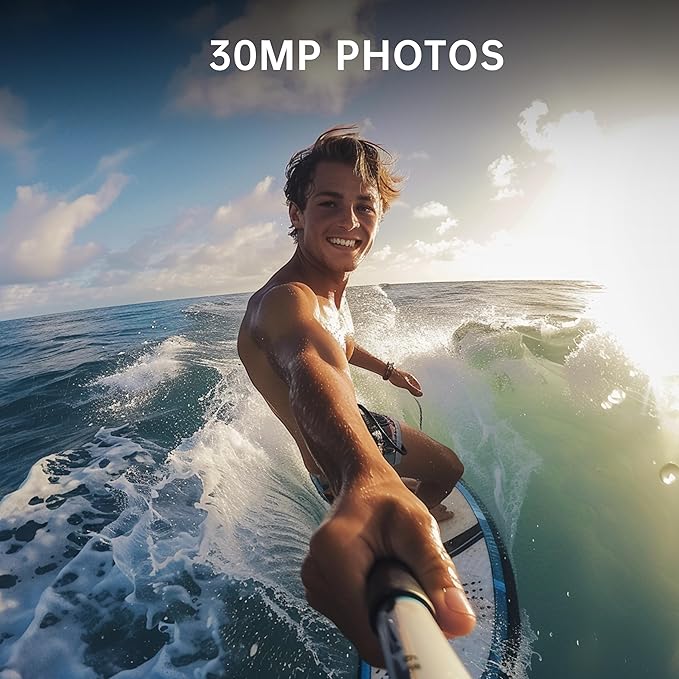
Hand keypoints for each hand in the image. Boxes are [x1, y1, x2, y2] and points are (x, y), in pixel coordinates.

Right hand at [301, 475, 475, 666]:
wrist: (363, 488)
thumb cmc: (389, 502)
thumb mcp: (420, 527)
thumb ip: (438, 572)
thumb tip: (460, 624)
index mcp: (334, 553)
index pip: (369, 627)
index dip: (406, 634)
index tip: (435, 624)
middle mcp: (316, 575)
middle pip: (366, 632)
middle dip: (399, 621)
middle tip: (418, 586)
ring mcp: (315, 587)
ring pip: (362, 632)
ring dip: (388, 616)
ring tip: (399, 577)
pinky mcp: (321, 595)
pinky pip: (356, 624)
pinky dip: (377, 612)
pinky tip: (384, 583)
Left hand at [388, 368, 422, 396]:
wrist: (388, 372)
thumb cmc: (397, 377)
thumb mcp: (406, 384)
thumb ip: (413, 389)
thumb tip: (420, 394)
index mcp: (411, 377)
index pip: (417, 383)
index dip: (418, 388)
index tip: (419, 391)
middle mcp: (407, 376)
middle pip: (413, 382)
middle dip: (415, 386)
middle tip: (416, 391)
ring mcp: (403, 376)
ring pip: (409, 381)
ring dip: (410, 385)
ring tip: (411, 388)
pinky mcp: (398, 377)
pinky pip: (404, 381)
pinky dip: (405, 384)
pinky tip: (403, 385)